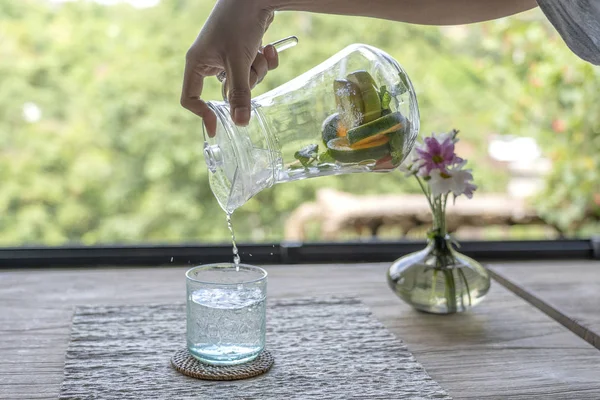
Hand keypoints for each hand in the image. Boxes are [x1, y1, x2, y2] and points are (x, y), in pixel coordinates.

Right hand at [180, 0, 278, 136]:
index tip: (218, 128)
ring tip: (261, 52)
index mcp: (197, 63)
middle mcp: (209, 60)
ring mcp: (226, 55)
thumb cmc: (239, 23)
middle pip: (227, 91)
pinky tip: (270, 48)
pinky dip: (264, 60)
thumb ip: (240, 93)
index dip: (203, 114)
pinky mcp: (242, 50)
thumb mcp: (239, 62)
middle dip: (246, 82)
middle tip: (252, 67)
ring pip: (244, 80)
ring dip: (258, 70)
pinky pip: (253, 67)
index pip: (190, 98)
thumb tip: (240, 123)